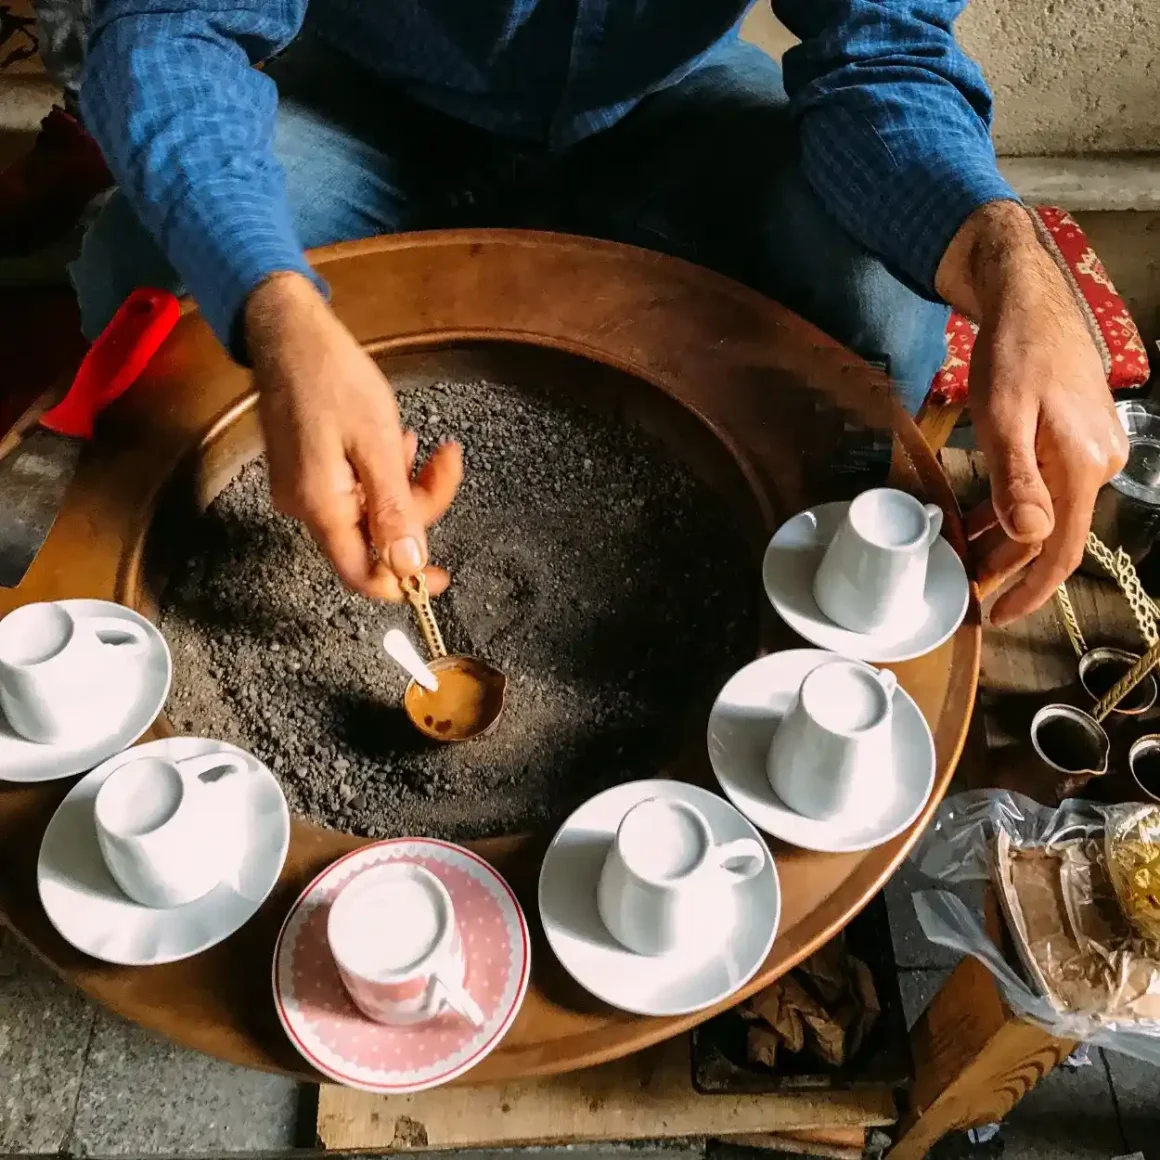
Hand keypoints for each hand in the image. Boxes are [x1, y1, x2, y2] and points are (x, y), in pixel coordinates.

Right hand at [243, 272, 462, 600]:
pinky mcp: (307, 472)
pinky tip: (389, 439)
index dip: (403, 584)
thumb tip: (409, 565)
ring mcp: (303, 490)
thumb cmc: (330, 376)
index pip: (360, 574)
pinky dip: (380, 471)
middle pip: (374, 538)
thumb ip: (394, 509)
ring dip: (402, 483)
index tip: (440, 577)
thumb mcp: (376, 443)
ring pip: (369, 510)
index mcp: (320, 505)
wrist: (288, 331)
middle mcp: (305, 507)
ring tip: (408, 440)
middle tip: (443, 463)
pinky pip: (354, 490)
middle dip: (417, 506)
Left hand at [936, 203, 1127, 624]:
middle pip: (1053, 536)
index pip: (1062, 551)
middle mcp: (1097, 464)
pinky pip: (1046, 488)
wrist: (1029, 300)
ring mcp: (1089, 451)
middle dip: (1010, 568)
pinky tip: (980, 519)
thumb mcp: (1004, 417)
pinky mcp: (1075, 439)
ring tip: (964, 557)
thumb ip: (1016, 480)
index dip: (1031, 591)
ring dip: (1007, 539)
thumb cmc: (1013, 353)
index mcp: (1082, 466)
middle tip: (966, 589)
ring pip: (1047, 514)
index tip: (998, 617)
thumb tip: (1030, 537)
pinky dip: (1013, 509)